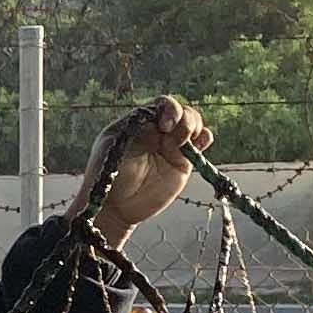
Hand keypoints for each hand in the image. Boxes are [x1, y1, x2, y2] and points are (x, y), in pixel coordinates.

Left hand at [69, 96, 212, 242]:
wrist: (116, 207)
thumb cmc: (107, 176)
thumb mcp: (112, 148)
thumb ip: (133, 130)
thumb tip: (158, 123)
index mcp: (141, 122)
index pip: (162, 104)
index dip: (169, 109)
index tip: (164, 126)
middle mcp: (158, 130)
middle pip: (182, 111)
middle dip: (184, 119)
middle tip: (172, 139)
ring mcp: (172, 144)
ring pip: (194, 123)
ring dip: (194, 127)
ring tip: (180, 145)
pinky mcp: (184, 161)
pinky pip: (202, 142)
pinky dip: (205, 138)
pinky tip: (199, 145)